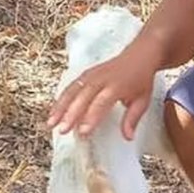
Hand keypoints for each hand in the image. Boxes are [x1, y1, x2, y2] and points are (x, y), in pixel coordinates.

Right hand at [45, 47, 159, 139]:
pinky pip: (70, 87)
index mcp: (117, 85)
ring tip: (51, 123)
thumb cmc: (141, 80)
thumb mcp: (142, 100)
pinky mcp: (85, 74)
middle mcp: (101, 79)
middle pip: (82, 97)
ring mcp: (91, 74)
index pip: (101, 102)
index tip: (83, 132)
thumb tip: (127, 137)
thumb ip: (132, 119)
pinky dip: (61, 99)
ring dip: (60, 107)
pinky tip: (54, 112)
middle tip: (62, 130)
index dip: (91, 117)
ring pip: (72, 91)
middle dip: (70, 114)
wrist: (139, 55)